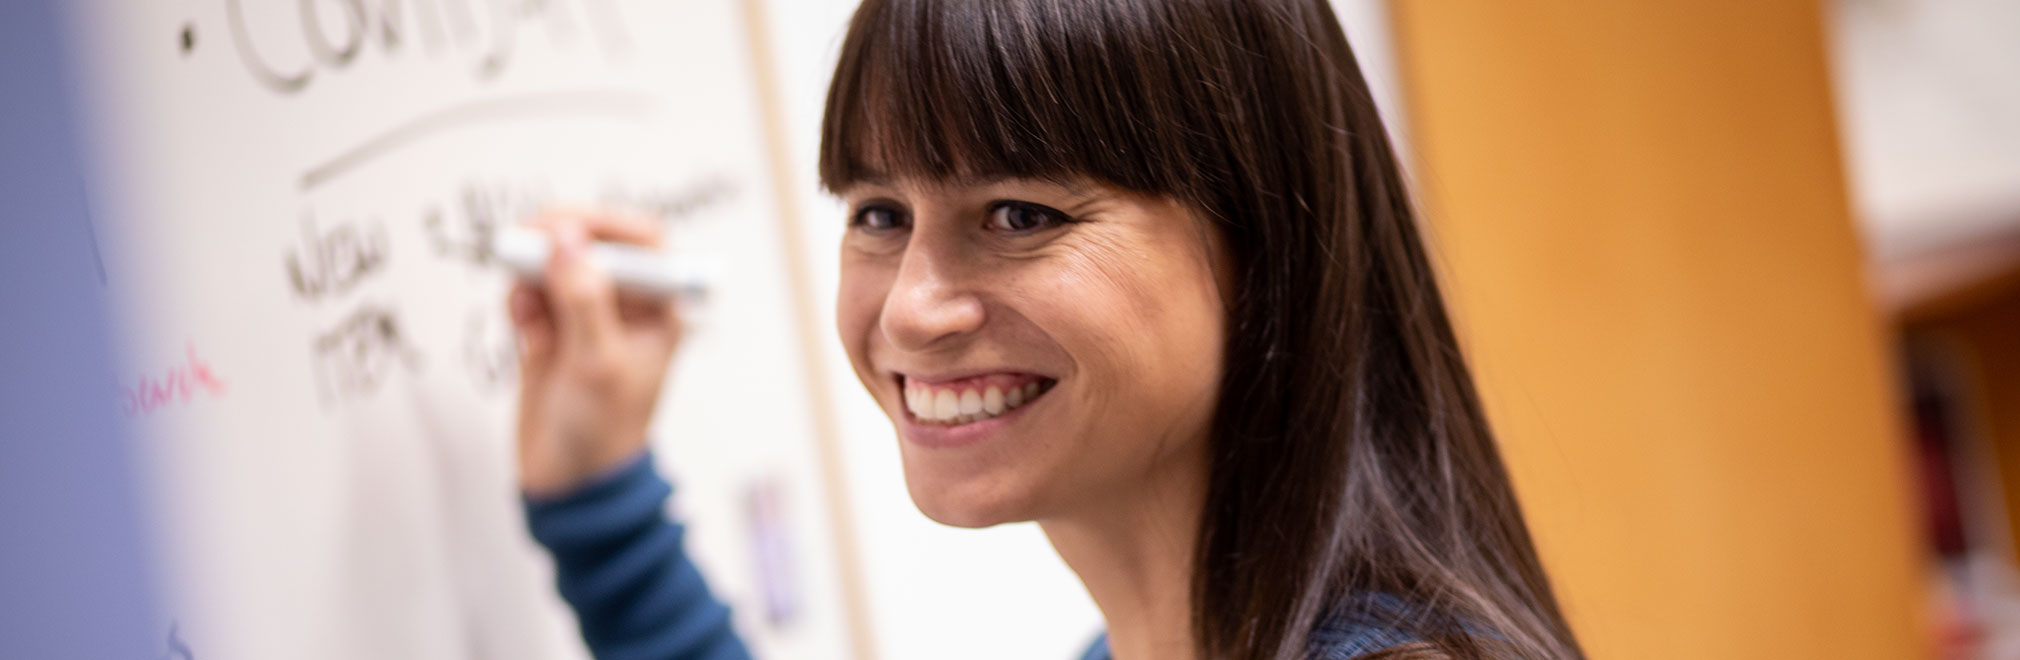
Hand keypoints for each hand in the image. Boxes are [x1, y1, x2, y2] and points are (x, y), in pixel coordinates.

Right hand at [507, 210, 683, 496]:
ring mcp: (584, 317)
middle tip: (523, 243)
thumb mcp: (600, 362)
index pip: (642, 241)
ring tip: (525, 304)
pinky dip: (520, 300)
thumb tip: (567, 241)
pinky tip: (522, 323)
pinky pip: (530, 294)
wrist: (569, 483)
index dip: (604, 224)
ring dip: (532, 271)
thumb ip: (584, 298)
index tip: (563, 225)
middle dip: (556, 240)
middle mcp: (624, 306)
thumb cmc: (605, 431)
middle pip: (591, 243)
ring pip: (554, 265)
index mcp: (660, 309)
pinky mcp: (549, 332)